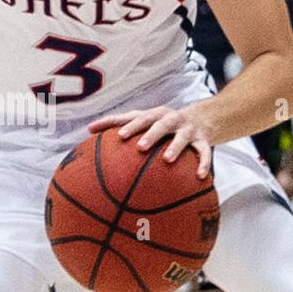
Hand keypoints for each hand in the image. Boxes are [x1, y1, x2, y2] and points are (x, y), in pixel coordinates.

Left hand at [87, 104, 213, 178]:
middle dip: (150, 134)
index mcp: (154, 115)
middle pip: (160, 124)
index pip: (138, 117)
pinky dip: (204, 163)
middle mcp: (171, 119)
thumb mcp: (145, 121)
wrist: (202, 118)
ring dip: (175, 147)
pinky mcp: (203, 140)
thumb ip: (120, 124)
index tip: (118, 136)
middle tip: (139, 147)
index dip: (129, 125)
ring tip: (167, 160)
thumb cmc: (163, 124)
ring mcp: (188, 129)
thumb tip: (88, 130)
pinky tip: (201, 177)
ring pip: (182, 137)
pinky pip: (204, 152)